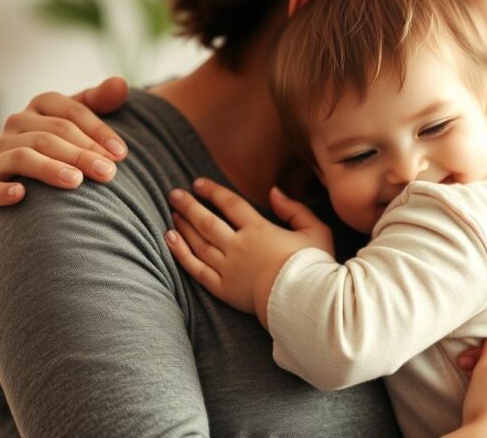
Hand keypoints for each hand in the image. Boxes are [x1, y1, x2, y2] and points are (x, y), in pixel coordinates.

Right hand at [0, 77, 129, 225]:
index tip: (121, 154)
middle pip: (51, 134)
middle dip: (82, 153)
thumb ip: (101, 101)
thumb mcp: (81, 122)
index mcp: (40, 107)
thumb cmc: (64, 149)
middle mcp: (15, 126)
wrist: (34, 193)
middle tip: (108, 172)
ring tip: (76, 181)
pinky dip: (4, 190)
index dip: (98, 131)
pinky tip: (21, 195)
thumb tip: (120, 83)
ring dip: (50, 169)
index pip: (71, 111)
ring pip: (24, 156)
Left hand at [164, 178, 333, 326]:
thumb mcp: (316, 230)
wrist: (305, 302)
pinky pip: (196, 268)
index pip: (230, 203)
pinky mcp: (223, 288)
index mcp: (260, 229)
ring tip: (173, 213)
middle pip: (206, 220)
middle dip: (188, 205)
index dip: (212, 191)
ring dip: (183, 225)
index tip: (198, 184)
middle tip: (174, 194)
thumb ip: (295, 209)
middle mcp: (239, 245)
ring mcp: (228, 267)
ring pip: (198, 242)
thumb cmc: (314, 266)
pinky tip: (170, 239)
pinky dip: (180, 252)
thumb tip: (274, 192)